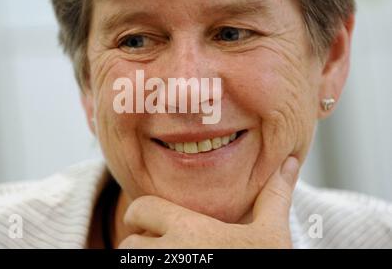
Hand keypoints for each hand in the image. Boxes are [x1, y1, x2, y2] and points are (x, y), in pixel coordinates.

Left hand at [118, 156, 299, 248]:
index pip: (140, 208)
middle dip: (141, 244)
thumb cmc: (266, 266)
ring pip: (130, 264)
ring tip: (167, 262)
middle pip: (130, 243)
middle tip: (163, 249)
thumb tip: (290, 162)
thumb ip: (274, 197)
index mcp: (190, 230)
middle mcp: (169, 253)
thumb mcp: (272, 234)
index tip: (154, 223)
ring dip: (143, 262)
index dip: (143, 214)